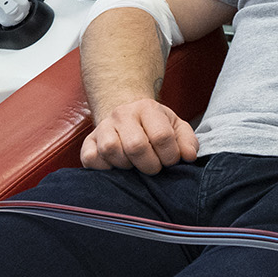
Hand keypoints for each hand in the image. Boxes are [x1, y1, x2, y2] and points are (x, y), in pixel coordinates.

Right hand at [79, 98, 198, 173]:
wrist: (127, 114)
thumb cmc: (154, 125)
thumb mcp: (176, 127)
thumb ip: (187, 141)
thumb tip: (189, 157)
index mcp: (147, 108)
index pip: (161, 136)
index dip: (170, 155)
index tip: (170, 161)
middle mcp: (122, 115)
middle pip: (136, 145)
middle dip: (150, 165)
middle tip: (154, 167)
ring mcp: (102, 127)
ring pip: (111, 150)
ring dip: (127, 166)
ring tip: (134, 165)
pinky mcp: (88, 142)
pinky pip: (91, 158)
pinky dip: (103, 168)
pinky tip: (116, 167)